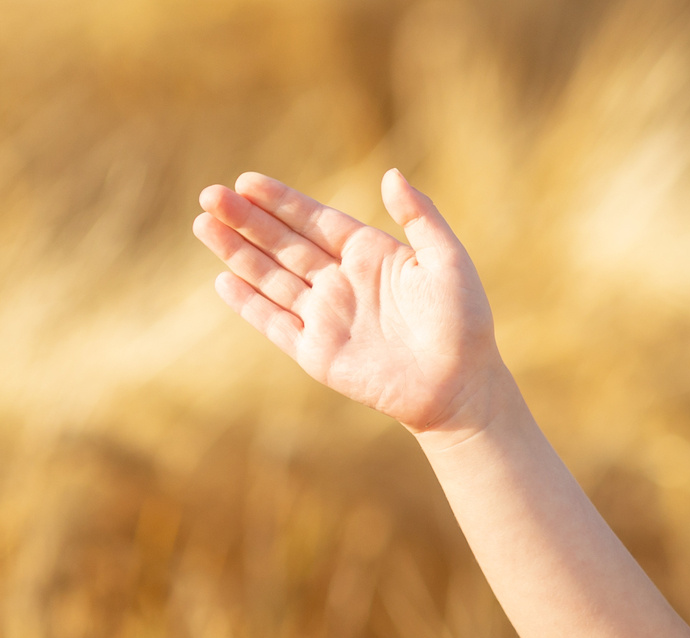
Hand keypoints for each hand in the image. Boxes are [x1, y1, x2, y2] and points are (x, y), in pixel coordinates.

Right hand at [193, 170, 507, 436]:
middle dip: (246, 219)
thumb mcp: (448, 261)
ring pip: (271, 278)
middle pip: (284, 244)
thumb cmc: (462, 323)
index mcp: (369, 255)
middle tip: (210, 194)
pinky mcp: (317, 353)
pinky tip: (223, 279)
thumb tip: (391, 174)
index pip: (314, 221)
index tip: (247, 181)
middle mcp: (342, 282)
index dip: (280, 201)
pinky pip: (275, 324)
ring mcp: (326, 317)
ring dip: (237, 252)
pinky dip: (249, 303)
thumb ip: (420, 218)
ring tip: (202, 224)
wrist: (461, 386)